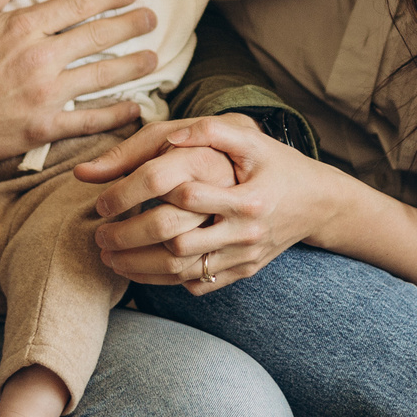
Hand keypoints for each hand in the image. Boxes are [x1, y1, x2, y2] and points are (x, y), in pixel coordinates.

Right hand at [0, 0, 158, 160]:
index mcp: (23, 26)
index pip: (78, 4)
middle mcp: (41, 57)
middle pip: (98, 36)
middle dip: (130, 25)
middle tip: (151, 19)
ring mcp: (45, 93)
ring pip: (102, 75)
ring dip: (132, 66)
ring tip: (152, 57)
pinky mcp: (44, 126)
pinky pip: (89, 119)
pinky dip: (116, 113)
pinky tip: (134, 107)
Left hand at [73, 115, 338, 291]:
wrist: (318, 204)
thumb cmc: (277, 165)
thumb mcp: (252, 140)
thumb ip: (211, 132)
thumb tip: (170, 135)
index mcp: (248, 197)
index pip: (186, 195)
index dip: (143, 195)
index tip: (108, 199)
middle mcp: (247, 232)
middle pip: (177, 244)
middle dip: (130, 240)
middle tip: (98, 233)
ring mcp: (245, 257)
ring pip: (182, 272)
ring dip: (139, 268)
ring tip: (107, 256)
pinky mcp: (243, 272)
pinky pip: (197, 284)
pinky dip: (164, 281)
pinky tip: (138, 270)